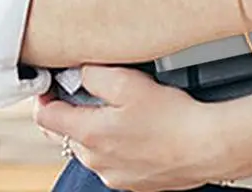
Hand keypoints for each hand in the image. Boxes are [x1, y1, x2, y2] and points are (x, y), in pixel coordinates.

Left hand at [34, 66, 223, 191]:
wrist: (206, 146)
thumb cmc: (171, 116)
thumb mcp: (128, 81)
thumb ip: (94, 74)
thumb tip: (79, 71)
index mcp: (89, 135)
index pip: (46, 117)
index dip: (45, 96)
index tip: (51, 84)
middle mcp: (96, 161)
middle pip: (69, 132)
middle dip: (77, 111)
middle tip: (98, 90)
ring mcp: (114, 175)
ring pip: (93, 147)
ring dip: (100, 128)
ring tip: (127, 109)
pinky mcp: (133, 182)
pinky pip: (115, 159)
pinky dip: (120, 143)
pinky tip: (142, 129)